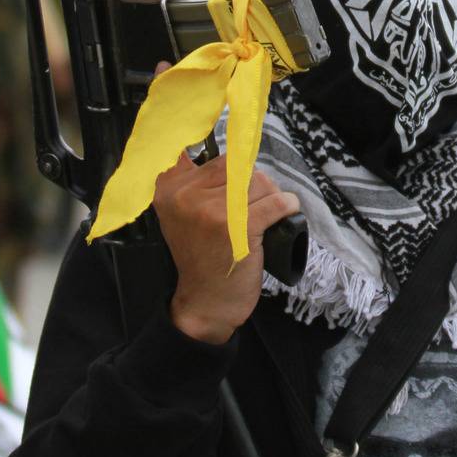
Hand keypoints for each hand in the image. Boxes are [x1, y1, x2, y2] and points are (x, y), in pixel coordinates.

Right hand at [154, 152, 298, 345]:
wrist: (205, 303)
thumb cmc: (200, 258)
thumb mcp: (183, 216)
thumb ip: (195, 184)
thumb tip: (233, 153)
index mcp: (169, 189)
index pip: (214, 158)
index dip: (235, 168)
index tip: (242, 180)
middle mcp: (186, 196)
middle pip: (239, 167)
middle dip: (254, 184)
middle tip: (254, 207)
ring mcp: (213, 211)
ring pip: (259, 183)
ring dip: (270, 197)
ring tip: (264, 217)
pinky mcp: (240, 227)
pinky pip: (275, 202)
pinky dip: (287, 206)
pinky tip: (285, 213)